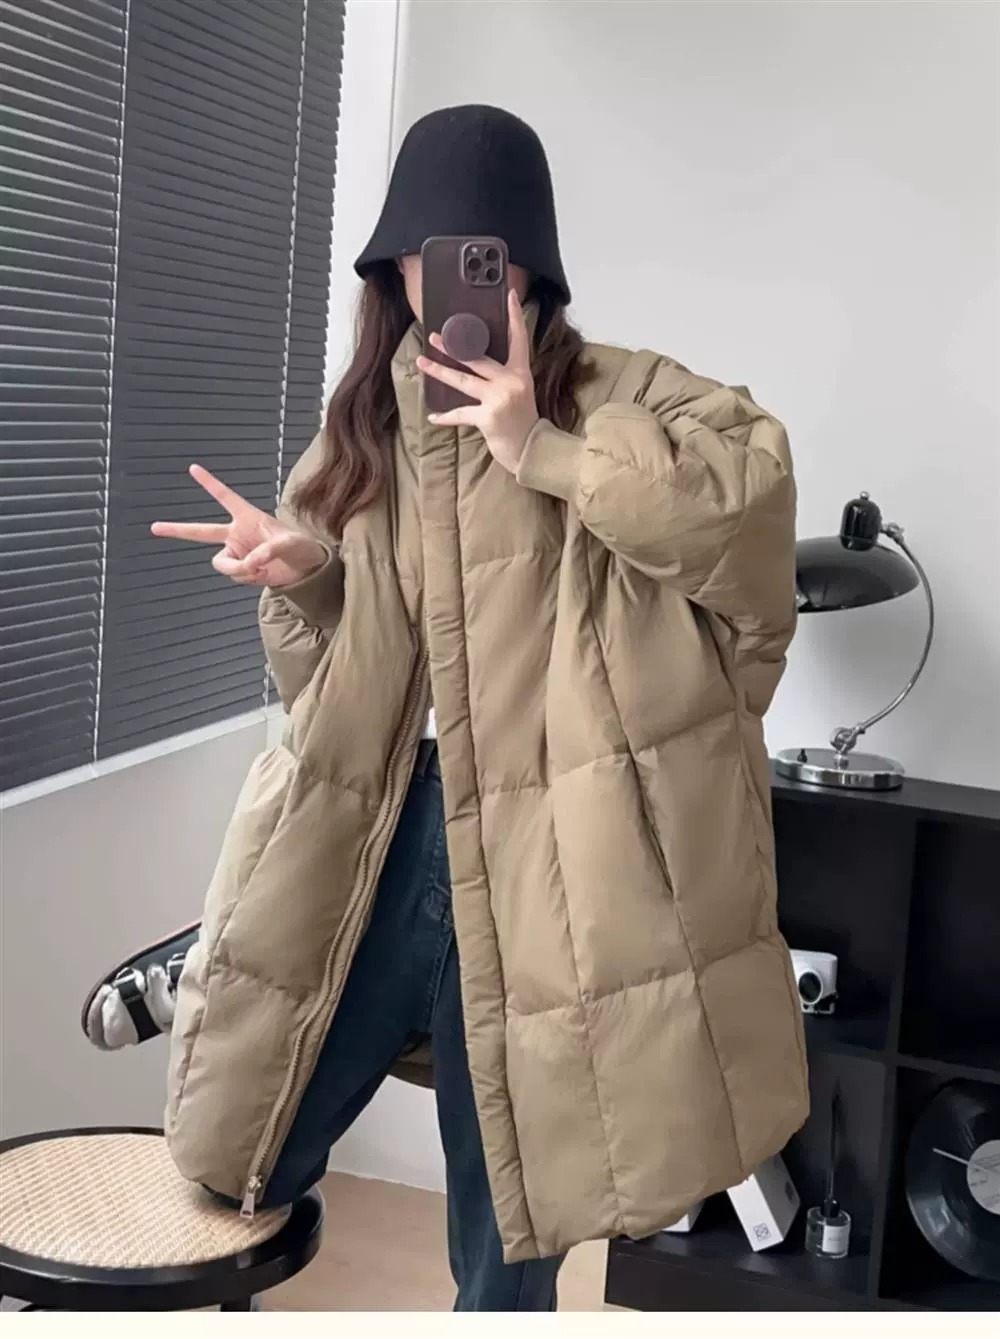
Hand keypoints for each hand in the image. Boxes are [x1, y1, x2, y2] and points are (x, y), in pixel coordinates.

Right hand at [150, 465, 326, 587]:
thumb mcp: (290, 543)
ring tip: (260, 567)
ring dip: (238, 568)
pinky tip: (263, 573)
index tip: (193, 468)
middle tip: (154, 527)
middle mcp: (237, 534)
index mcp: (247, 517)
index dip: (209, 483)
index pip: (225, 497)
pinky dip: (248, 578)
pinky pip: (235, 576)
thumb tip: (249, 564)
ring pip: (222, 563)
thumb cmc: (302, 547)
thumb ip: (268, 551)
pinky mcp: (241, 570)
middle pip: (201, 532)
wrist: (307, 571)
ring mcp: (237, 553)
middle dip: (177, 530)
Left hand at [417, 289, 538, 472]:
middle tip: (434, 336)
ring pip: (462, 381)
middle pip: (477, 358)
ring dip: (439, 371)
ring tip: (422, 362)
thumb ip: (503, 377)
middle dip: (453, 346)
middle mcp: (511, 381)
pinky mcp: (488, 417)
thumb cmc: (522, 421)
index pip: (519, 339)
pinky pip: (461, 413)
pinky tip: (433, 416)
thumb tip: (475, 362)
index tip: (510, 295)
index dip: (514, 316)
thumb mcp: (520, 392)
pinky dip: (446, 417)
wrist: (531, 450)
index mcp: (520, 372)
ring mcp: (499, 398)